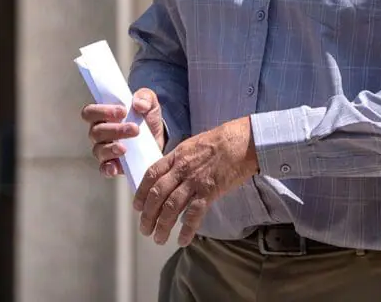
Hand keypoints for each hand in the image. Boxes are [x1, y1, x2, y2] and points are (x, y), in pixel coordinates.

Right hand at [81, 88, 166, 178]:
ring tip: (126, 148)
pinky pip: (104, 168)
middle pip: (96, 132)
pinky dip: (108, 168)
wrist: (158, 138)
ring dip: (112, 148)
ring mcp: (104, 150)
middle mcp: (99, 133)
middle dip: (115, 130)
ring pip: (99, 150)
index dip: (102, 111)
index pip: (90, 112)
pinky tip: (116, 167)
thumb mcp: (149, 103)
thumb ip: (145, 97)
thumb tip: (138, 104)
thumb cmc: (146, 117)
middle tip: (134, 129)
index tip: (122, 111)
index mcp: (103, 116)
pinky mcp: (113, 165)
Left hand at [133, 116, 258, 246]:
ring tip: (158, 238)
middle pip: (157, 194)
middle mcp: (182, 169)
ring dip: (162, 225)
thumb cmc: (222, 140)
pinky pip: (193, 214)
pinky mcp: (210, 191)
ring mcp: (195, 180)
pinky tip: (182, 240)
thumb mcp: (193, 145)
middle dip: (148, 215)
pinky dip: (186, 229)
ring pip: (171, 207)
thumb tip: (170, 174)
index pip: (151, 174)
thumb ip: (180, 159)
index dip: (141, 193)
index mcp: (176, 155)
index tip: (137, 207)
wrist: (243, 141)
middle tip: (145, 229)